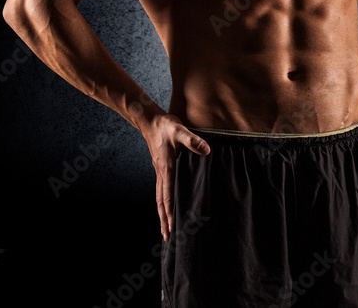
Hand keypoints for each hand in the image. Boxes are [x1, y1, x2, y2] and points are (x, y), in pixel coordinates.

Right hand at [140, 113, 209, 241]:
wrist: (150, 120)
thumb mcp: (180, 130)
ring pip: (159, 198)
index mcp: (166, 168)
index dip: (170, 212)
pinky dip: (162, 202)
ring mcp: (159, 171)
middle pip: (161, 202)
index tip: (172, 227)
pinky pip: (161, 190)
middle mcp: (161, 173)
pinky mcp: (161, 167)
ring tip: (165, 229)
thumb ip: (193, 140)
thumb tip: (206, 150)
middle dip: (164, 221)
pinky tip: (166, 207)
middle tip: (166, 238)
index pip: (168, 195)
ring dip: (162, 214)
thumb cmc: (165, 126)